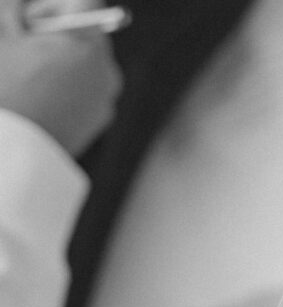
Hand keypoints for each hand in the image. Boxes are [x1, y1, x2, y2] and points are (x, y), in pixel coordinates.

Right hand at [0, 0, 120, 154]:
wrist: (22, 150)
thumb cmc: (12, 90)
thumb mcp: (6, 40)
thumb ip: (14, 12)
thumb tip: (18, 7)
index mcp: (88, 43)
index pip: (85, 3)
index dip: (55, 6)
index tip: (35, 18)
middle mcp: (106, 68)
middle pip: (88, 32)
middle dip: (61, 31)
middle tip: (31, 39)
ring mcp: (107, 96)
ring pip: (88, 62)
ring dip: (66, 58)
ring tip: (35, 70)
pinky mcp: (101, 118)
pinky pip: (88, 89)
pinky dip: (72, 84)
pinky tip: (47, 93)